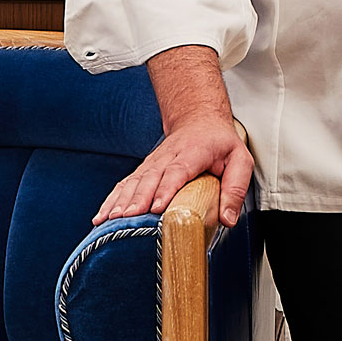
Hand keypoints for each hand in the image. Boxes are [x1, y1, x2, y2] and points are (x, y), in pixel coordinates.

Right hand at [94, 112, 254, 228]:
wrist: (199, 119)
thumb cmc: (220, 143)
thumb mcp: (240, 160)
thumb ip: (236, 188)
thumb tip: (228, 220)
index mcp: (193, 152)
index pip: (178, 171)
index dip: (166, 188)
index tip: (157, 207)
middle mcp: (168, 156)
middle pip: (150, 178)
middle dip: (137, 199)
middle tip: (127, 218)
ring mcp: (153, 163)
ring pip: (133, 181)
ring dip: (120, 201)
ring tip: (108, 220)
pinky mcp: (144, 170)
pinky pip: (125, 185)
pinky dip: (112, 200)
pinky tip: (101, 217)